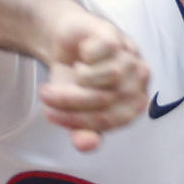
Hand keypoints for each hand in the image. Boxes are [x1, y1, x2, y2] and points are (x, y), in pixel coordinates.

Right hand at [37, 5, 150, 151]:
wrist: (66, 43)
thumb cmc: (75, 80)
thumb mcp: (73, 112)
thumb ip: (82, 132)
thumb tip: (88, 145)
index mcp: (132, 106)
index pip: (106, 120)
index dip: (75, 120)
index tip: (49, 115)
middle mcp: (137, 83)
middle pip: (107, 99)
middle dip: (69, 100)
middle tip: (45, 95)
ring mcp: (131, 57)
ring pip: (111, 75)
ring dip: (81, 76)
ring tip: (72, 72)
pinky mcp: (119, 38)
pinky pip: (106, 51)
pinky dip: (88, 54)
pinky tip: (84, 54)